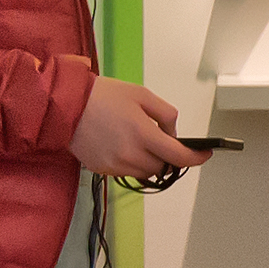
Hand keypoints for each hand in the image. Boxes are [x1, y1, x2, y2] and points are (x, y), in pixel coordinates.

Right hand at [71, 76, 198, 178]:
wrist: (64, 105)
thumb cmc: (102, 95)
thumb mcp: (142, 95)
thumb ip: (166, 115)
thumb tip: (173, 134)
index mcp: (142, 134)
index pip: (178, 157)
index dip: (196, 158)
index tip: (204, 154)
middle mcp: (129, 154)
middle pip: (162, 168)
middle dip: (168, 156)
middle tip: (161, 140)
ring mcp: (114, 165)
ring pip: (145, 172)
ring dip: (150, 160)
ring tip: (137, 139)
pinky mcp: (101, 169)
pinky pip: (126, 172)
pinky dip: (132, 162)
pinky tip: (122, 144)